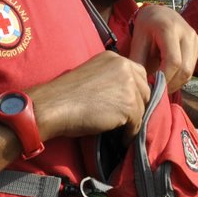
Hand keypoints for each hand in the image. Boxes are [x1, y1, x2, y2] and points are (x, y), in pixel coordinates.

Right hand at [32, 51, 150, 139]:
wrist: (53, 106)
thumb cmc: (66, 95)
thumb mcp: (94, 76)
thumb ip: (112, 79)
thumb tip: (130, 94)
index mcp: (115, 58)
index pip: (139, 74)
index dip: (136, 90)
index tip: (129, 103)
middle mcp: (124, 67)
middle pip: (145, 89)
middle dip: (138, 104)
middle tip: (128, 118)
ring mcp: (129, 85)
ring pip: (142, 107)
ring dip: (134, 120)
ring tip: (123, 130)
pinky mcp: (129, 105)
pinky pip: (137, 123)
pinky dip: (130, 133)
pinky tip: (121, 138)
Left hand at [129, 5, 197, 92]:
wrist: (160, 12)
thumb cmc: (146, 26)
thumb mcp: (137, 41)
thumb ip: (138, 61)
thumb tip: (141, 85)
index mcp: (169, 29)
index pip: (173, 61)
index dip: (164, 78)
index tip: (152, 86)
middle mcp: (187, 33)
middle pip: (185, 69)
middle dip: (170, 84)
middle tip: (156, 91)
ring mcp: (195, 39)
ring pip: (190, 71)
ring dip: (176, 83)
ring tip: (161, 85)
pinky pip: (191, 68)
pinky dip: (180, 77)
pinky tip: (169, 77)